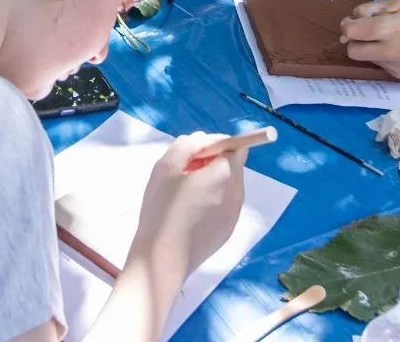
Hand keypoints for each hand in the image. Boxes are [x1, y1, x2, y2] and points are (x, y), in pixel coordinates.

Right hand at [129, 133, 247, 281]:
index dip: (214, 145)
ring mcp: (234, 215)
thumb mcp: (166, 166)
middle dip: (213, 163)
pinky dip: (211, 201)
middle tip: (184, 174)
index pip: (234, 147)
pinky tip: (188, 213)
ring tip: (183, 195)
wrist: (163, 258)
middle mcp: (237, 193)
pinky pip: (224, 205)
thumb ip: (187, 144)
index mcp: (225, 175)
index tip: (192, 155)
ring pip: (228, 186)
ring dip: (211, 182)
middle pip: (233, 166)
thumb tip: (204, 140)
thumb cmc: (162, 209)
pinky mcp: (227, 231)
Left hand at [338, 0, 399, 80]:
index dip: (348, 26)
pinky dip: (386, 58)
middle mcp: (396, 52)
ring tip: (392, 39)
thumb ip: (366, 12)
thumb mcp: (393, 1)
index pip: (354, 34)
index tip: (351, 22)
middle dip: (356, 42)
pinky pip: (383, 67)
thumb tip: (346, 30)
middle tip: (368, 32)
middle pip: (355, 53)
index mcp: (392, 28)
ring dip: (374, 49)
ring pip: (370, 60)